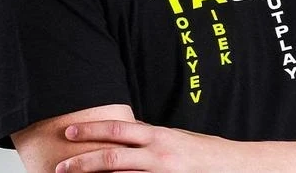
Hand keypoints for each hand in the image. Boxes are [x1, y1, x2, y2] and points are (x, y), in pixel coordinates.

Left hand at [56, 120, 227, 172]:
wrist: (234, 167)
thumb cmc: (204, 151)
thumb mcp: (176, 138)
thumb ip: (151, 138)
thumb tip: (125, 135)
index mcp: (159, 135)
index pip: (118, 129)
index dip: (92, 129)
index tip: (70, 131)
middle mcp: (159, 154)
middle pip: (112, 156)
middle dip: (83, 161)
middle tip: (60, 166)